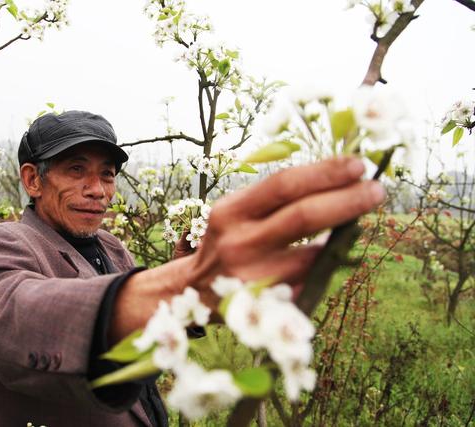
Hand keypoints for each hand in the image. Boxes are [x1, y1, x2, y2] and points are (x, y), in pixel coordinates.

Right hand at [111, 156, 384, 342]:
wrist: (197, 290)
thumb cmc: (228, 241)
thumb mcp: (236, 213)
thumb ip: (273, 200)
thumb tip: (336, 183)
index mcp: (229, 212)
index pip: (282, 185)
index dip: (324, 173)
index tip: (358, 165)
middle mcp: (238, 244)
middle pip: (302, 217)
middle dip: (347, 201)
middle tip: (376, 190)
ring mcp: (254, 278)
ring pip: (314, 254)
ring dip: (347, 236)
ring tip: (364, 219)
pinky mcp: (269, 305)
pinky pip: (311, 280)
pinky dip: (331, 265)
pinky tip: (340, 254)